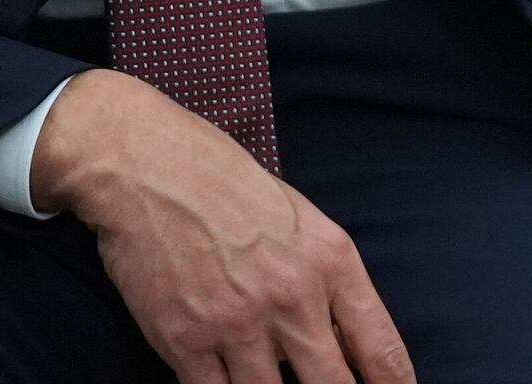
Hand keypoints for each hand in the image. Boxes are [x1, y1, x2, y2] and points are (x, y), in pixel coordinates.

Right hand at [32, 68, 413, 383]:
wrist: (152, 169)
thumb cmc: (230, 187)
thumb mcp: (303, 221)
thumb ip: (328, 282)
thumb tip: (344, 342)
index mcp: (331, 262)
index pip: (380, 346)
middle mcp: (292, 298)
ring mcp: (237, 324)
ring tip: (272, 381)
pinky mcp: (186, 341)